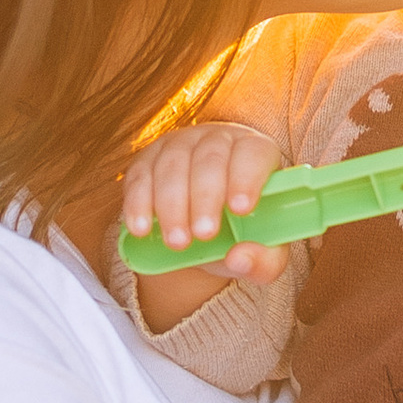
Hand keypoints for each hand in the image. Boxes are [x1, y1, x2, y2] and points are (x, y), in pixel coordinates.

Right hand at [120, 120, 287, 280]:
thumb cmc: (243, 233)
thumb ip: (263, 262)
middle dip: (205, 198)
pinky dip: (139, 203)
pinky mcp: (148, 159)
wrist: (205, 229)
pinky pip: (140, 176)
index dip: (246, 178)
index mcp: (255, 153)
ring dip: (172, 205)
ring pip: (173, 164)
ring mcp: (180, 145)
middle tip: (204, 235)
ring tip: (177, 242)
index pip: (254, 153)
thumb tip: (240, 259)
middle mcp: (218, 140)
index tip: (240, 209)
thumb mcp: (263, 256)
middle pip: (211, 158)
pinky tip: (142, 229)